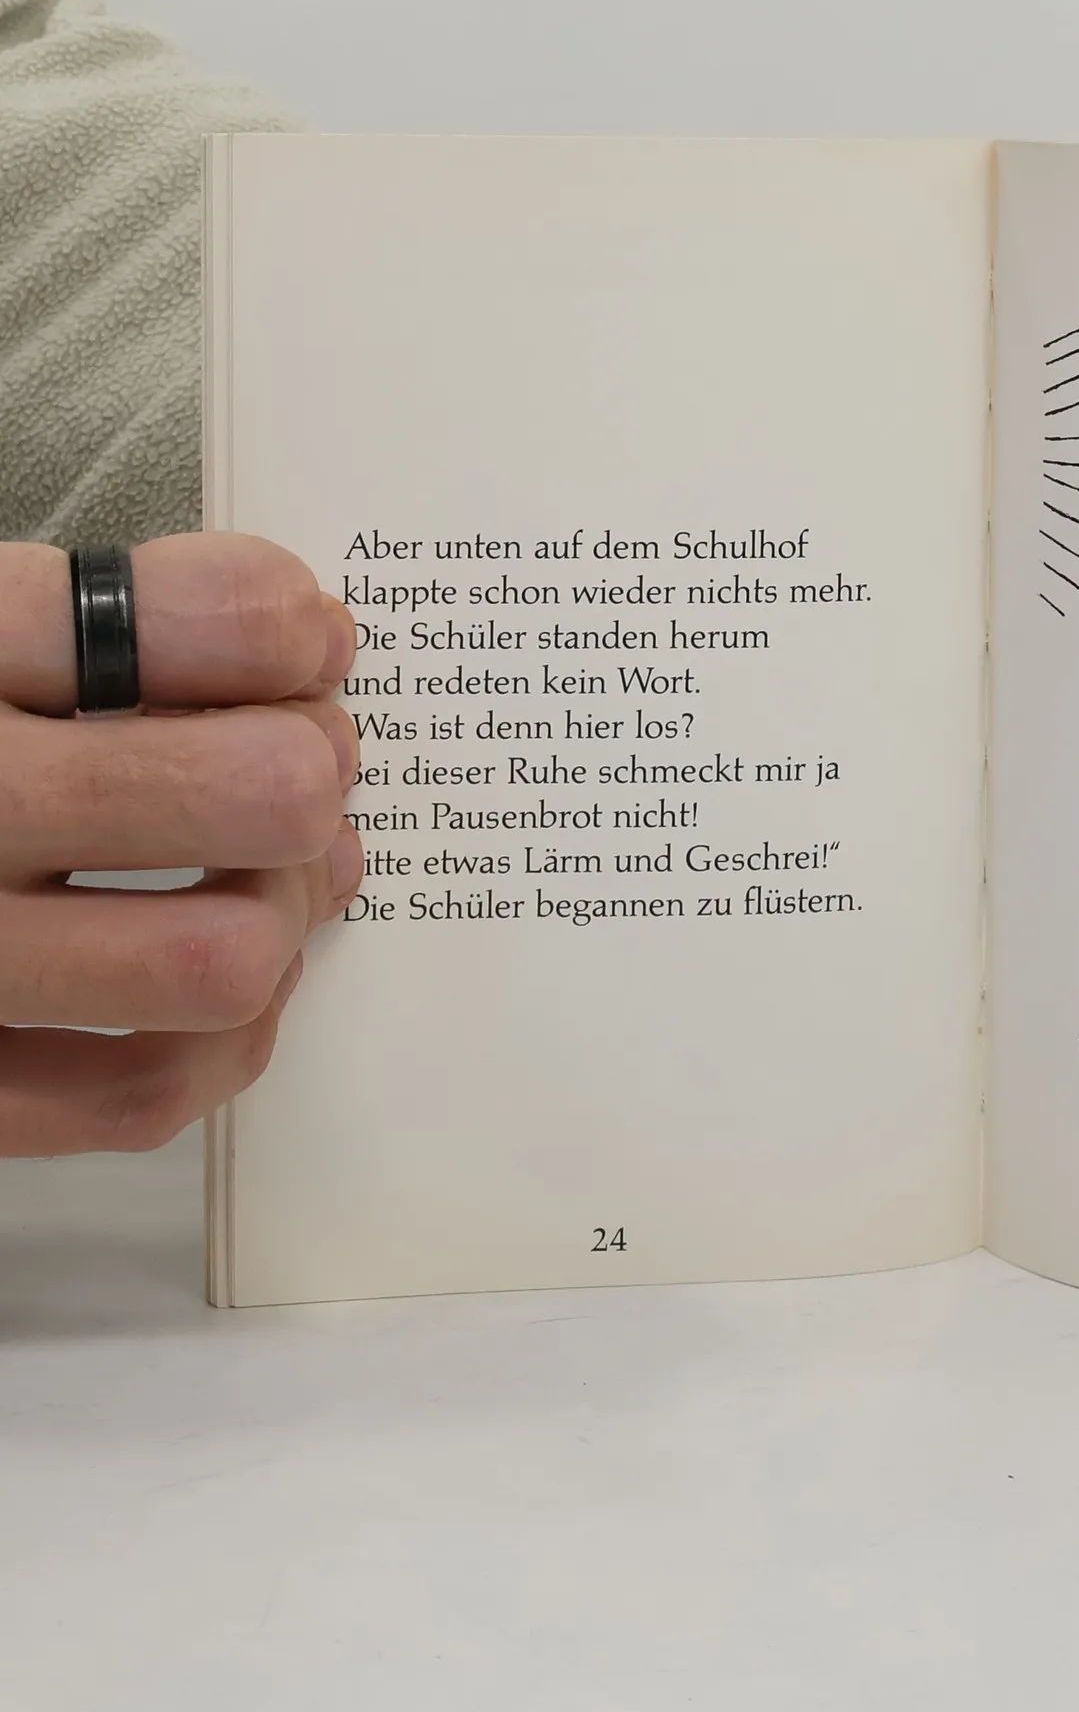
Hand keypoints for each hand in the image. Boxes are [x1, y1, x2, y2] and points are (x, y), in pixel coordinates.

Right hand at [0, 536, 361, 1155]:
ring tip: (259, 875)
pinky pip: (146, 1095)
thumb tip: (307, 637)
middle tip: (292, 766)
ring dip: (279, 910)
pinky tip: (216, 974)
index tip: (292, 645)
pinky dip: (229, 1037)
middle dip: (309, 772)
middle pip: (251, 796)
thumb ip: (137, 615)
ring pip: (218, 963)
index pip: (160, 624)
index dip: (273, 631)